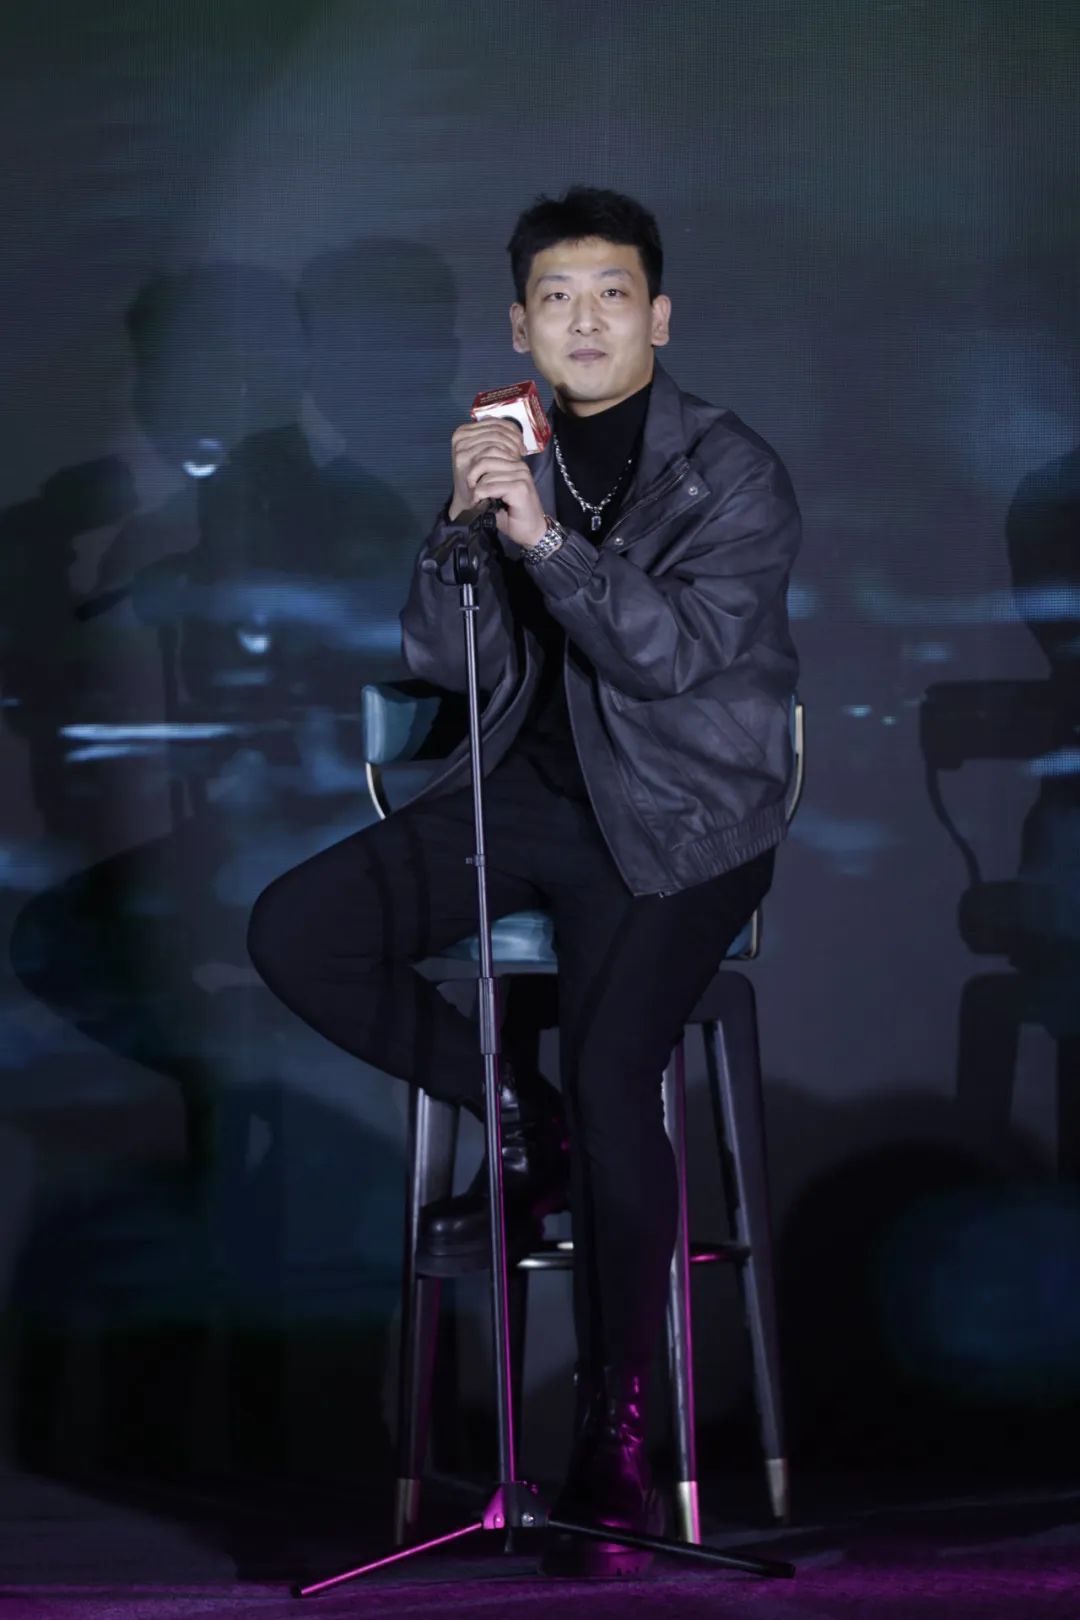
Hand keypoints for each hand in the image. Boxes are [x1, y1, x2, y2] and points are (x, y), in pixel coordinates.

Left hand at [448, 420, 547, 549]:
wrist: (531, 532)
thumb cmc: (511, 513)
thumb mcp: (495, 490)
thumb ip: (485, 475)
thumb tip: (467, 461)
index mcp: (514, 461)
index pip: (488, 447)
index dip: (474, 465)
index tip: (471, 482)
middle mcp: (519, 465)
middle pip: (485, 457)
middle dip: (472, 475)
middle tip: (472, 491)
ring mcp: (521, 475)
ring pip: (486, 474)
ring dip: (477, 489)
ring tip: (478, 500)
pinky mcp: (520, 488)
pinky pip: (490, 486)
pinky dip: (482, 496)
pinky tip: (483, 504)